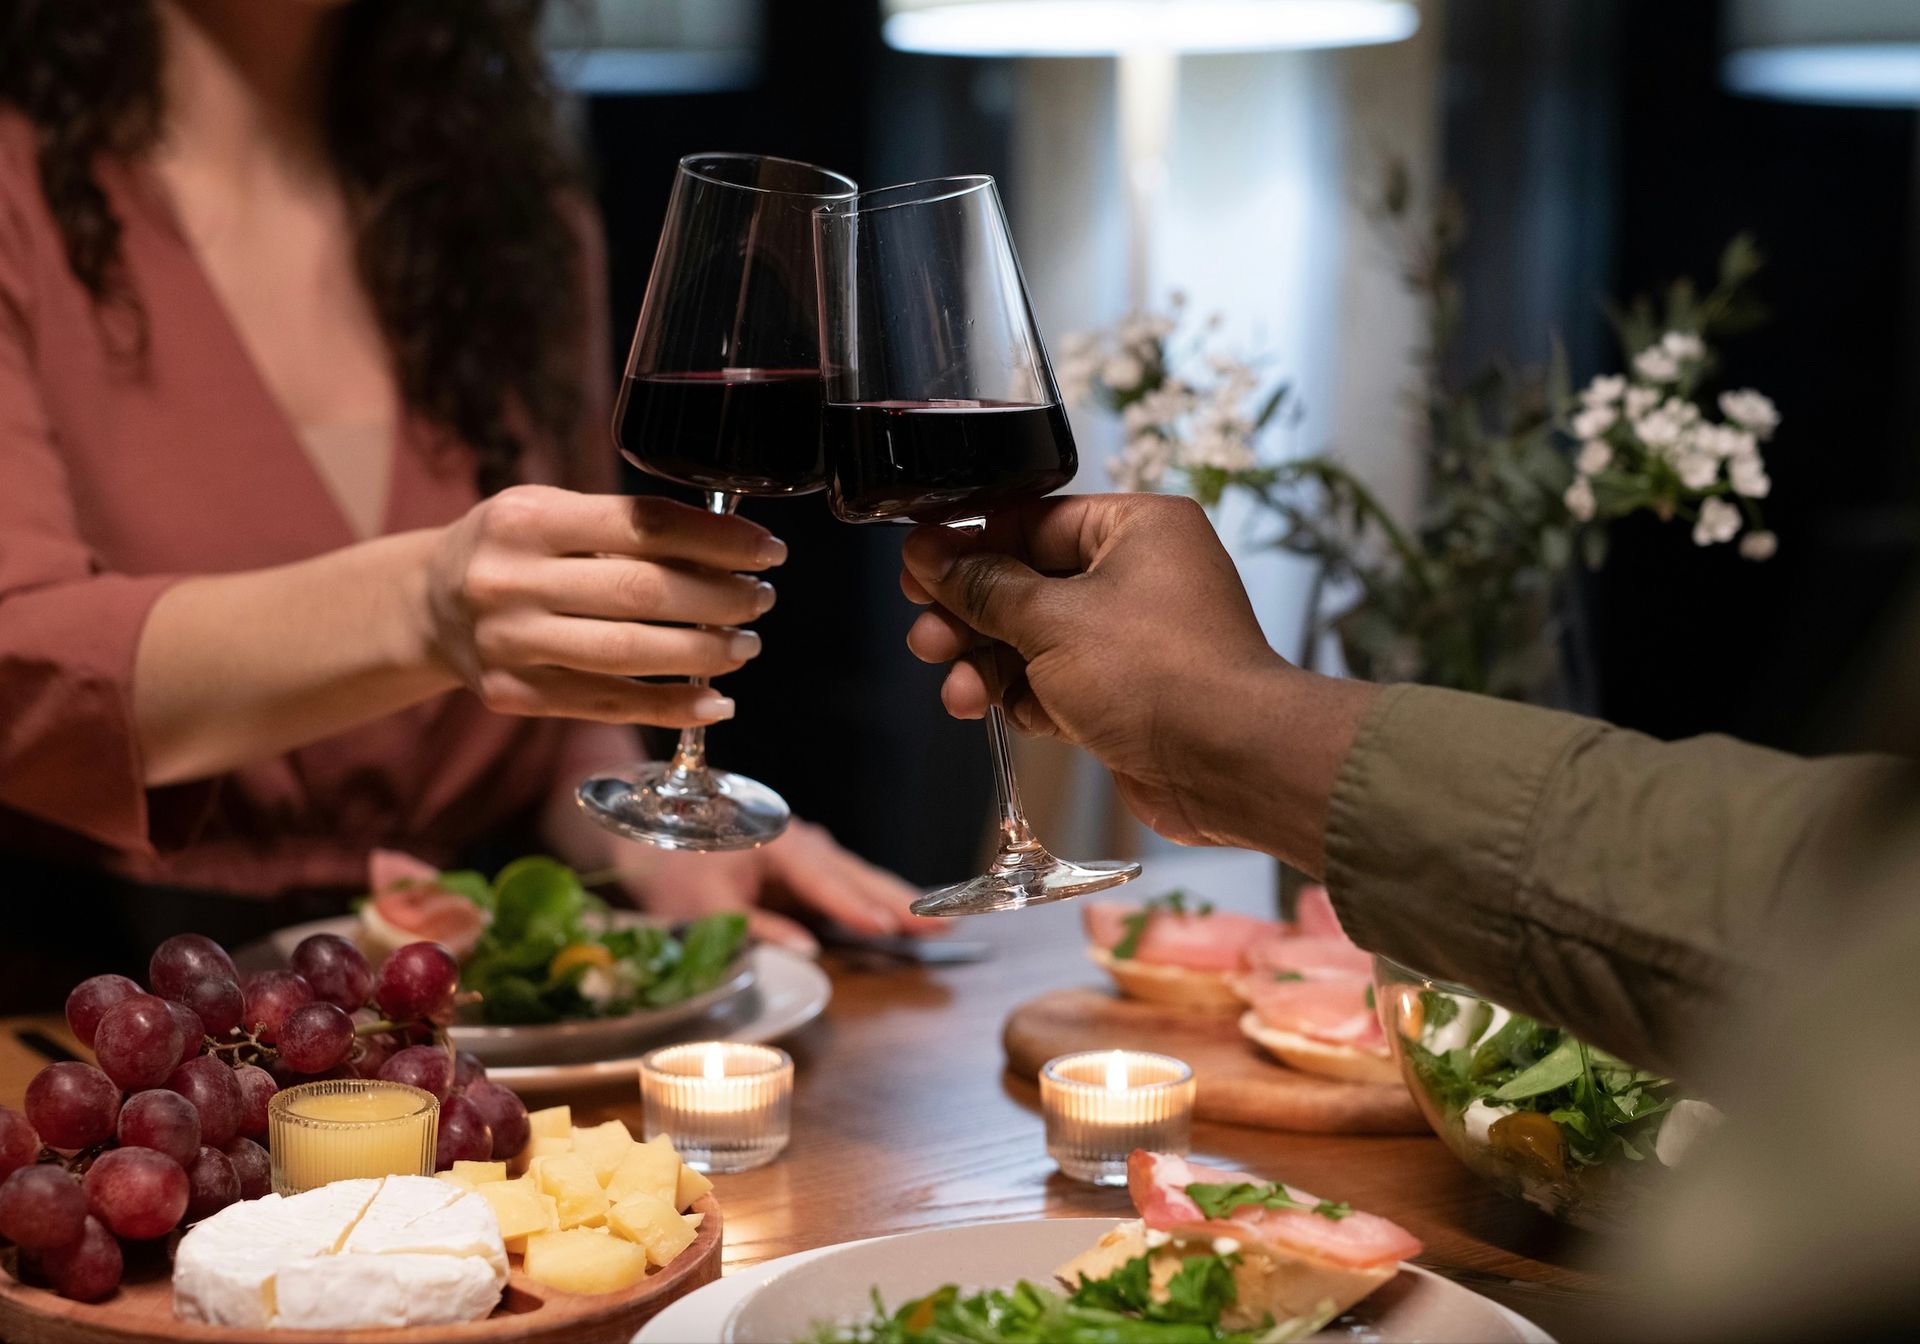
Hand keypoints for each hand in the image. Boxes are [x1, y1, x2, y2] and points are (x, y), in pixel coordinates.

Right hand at [423, 485, 782, 725]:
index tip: (767, 550)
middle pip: (641, 592)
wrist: (427, 605)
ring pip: (628, 654)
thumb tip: (727, 552)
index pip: (643, 525)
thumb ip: (622, 527)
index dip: (717, 540)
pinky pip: (607, 705)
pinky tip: (714, 703)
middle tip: (761, 600)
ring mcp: (509, 643)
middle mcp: (511, 580)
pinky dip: (670, 707)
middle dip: (719, 600)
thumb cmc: (512, 550)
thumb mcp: (549, 512)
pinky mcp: (513, 695)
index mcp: (527, 517)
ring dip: (703, 654)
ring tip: (745, 646)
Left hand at [614, 821, 945, 953]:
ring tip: (937, 922)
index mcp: (772, 843)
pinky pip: (839, 883)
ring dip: (892, 900)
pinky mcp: (794, 867)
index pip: (822, 879)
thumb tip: (809, 953)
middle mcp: (794, 841)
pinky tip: (894, 914)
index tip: (889, 927)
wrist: (636, 832)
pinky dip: (869, 898)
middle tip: (946, 922)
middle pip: (854, 873)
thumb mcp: (698, 907)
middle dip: (899, 901)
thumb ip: (754, 929)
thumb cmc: (663, 865)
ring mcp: (798, 852)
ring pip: (853, 877)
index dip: (855, 906)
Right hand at [898, 494, 1376, 868]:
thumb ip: (983, 587)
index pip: (1033, 521)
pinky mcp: (1127, 693)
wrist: (1229, 764)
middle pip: (1028, 582)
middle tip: (928, 636)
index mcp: (1137, 529)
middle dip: (971, 616)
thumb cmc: (1160, 676)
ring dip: (989, 666)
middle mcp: (1140, 575)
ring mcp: (1135, 638)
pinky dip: (1025, 698)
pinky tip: (1000, 713)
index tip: (919, 570)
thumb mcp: (1052, 621)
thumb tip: (930, 555)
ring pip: (1036, 639)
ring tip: (958, 691)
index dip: (970, 547)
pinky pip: (1057, 683)